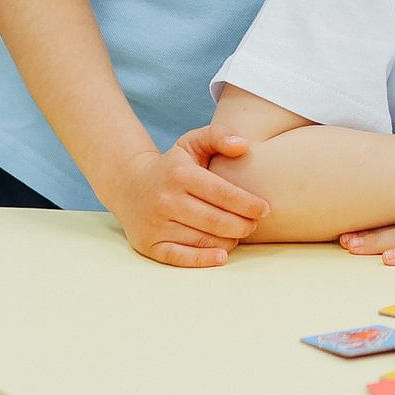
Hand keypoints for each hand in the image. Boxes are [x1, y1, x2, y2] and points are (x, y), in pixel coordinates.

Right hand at [107, 125, 271, 267]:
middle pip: (215, 220)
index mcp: (180, 174)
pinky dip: (203, 259)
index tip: (265, 209)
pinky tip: (222, 256)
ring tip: (239, 235)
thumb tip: (243, 145)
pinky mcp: (149, 244)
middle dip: (242, 225)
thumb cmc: (172, 165)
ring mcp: (156, 224)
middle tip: (254, 225)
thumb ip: (218, 135)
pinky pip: (180, 257)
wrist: (129, 185)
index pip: (222, 193)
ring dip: (229, 241)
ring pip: (202, 240)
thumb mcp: (191, 142)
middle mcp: (166, 200)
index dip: (248, 204)